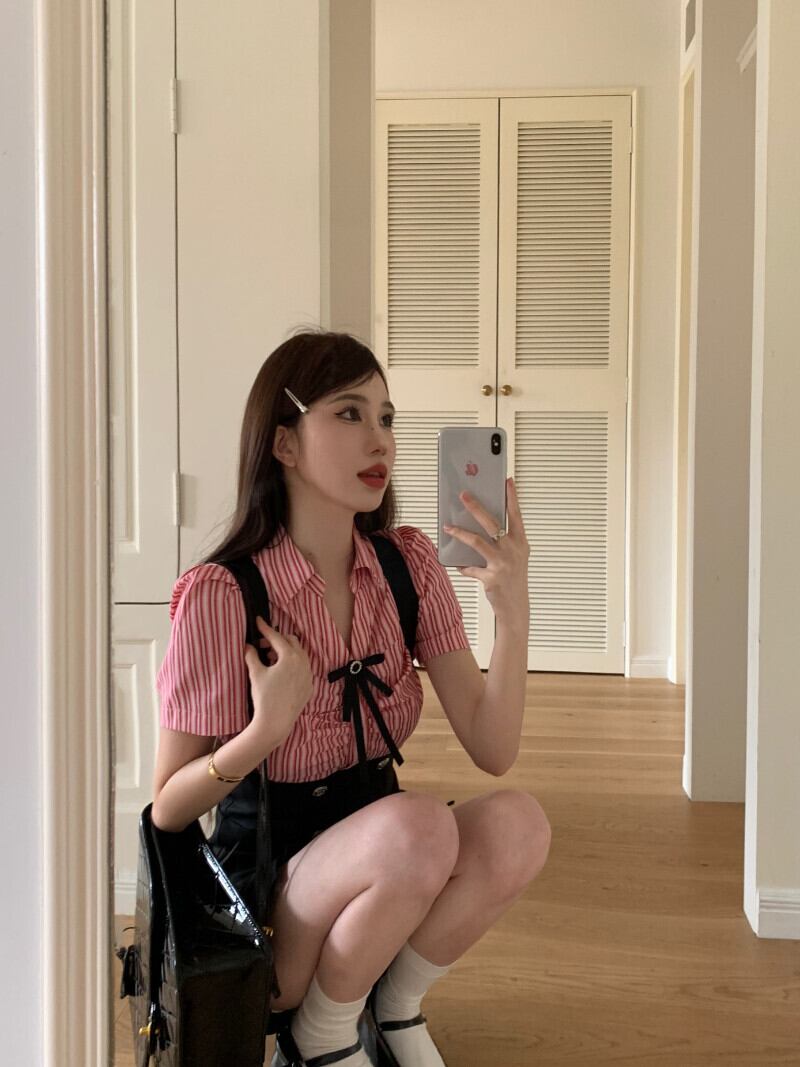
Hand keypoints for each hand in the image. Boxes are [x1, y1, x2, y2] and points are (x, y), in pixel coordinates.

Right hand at [243, 617, 312, 748]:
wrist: (276, 722)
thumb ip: (251, 656)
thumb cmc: (265, 697)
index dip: (265, 628)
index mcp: (289, 657)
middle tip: (263, 645)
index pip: (276, 637)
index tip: (258, 621)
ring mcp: (308, 674)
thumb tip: (247, 646)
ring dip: (286, 651)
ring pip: (299, 654)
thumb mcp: (256, 674)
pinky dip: (293, 664)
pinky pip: (303, 667)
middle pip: (291, 641)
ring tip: (271, 658)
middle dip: (277, 640)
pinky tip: (281, 672)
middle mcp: (302, 662)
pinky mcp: (309, 685)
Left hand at [443, 477, 529, 622]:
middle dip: (476, 507)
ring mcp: (502, 563)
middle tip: (463, 495)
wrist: (515, 606)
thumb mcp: (515, 556)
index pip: (515, 515)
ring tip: (447, 526)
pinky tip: (458, 564)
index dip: (511, 497)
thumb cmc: (513, 578)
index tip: (507, 481)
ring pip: (477, 541)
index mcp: (520, 542)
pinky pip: (470, 567)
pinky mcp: (491, 577)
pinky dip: (463, 566)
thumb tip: (480, 526)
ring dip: (460, 533)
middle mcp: (513, 550)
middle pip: (492, 523)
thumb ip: (503, 541)